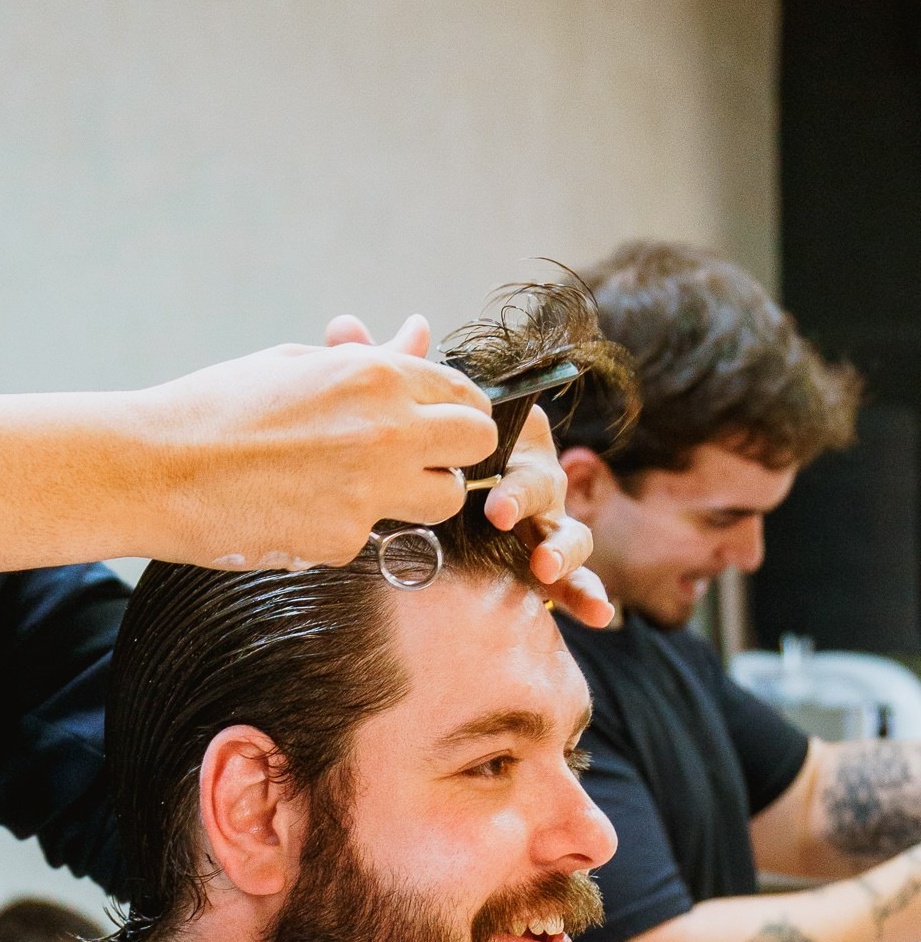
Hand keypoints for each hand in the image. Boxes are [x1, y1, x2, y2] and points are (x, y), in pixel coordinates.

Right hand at [141, 315, 496, 570]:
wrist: (152, 468)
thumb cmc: (217, 407)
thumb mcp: (296, 366)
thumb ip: (371, 358)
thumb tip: (420, 328)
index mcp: (374, 377)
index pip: (463, 393)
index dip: (452, 408)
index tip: (431, 421)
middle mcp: (384, 432)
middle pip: (475, 444)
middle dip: (454, 450)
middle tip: (418, 456)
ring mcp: (367, 492)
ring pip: (443, 500)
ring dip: (418, 493)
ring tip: (360, 485)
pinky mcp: (341, 541)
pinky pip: (375, 534)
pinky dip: (348, 524)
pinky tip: (298, 508)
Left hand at [323, 315, 610, 626]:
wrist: (416, 510)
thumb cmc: (412, 453)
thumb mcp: (389, 412)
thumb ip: (376, 373)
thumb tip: (344, 326)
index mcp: (505, 438)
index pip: (520, 444)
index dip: (509, 470)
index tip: (489, 498)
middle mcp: (532, 478)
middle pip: (544, 485)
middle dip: (527, 501)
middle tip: (500, 518)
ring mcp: (542, 524)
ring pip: (570, 532)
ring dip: (564, 548)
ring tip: (544, 567)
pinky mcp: (544, 568)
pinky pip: (575, 581)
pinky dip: (591, 594)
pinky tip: (599, 615)